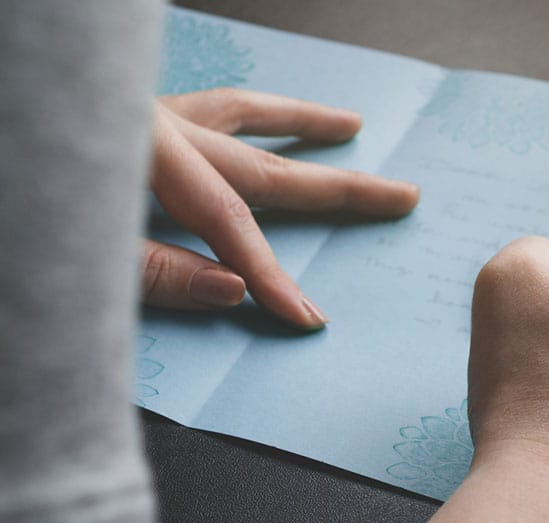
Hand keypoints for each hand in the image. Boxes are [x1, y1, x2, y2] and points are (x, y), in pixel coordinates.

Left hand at [141, 88, 418, 327]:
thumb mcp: (75, 259)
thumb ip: (153, 272)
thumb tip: (233, 290)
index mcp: (144, 147)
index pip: (228, 219)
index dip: (269, 272)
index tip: (307, 316)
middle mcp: (155, 121)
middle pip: (262, 164)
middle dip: (335, 188)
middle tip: (400, 196)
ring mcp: (146, 113)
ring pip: (240, 114)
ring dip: (300, 122)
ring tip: (350, 124)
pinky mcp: (134, 116)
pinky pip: (207, 108)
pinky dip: (249, 113)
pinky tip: (270, 115)